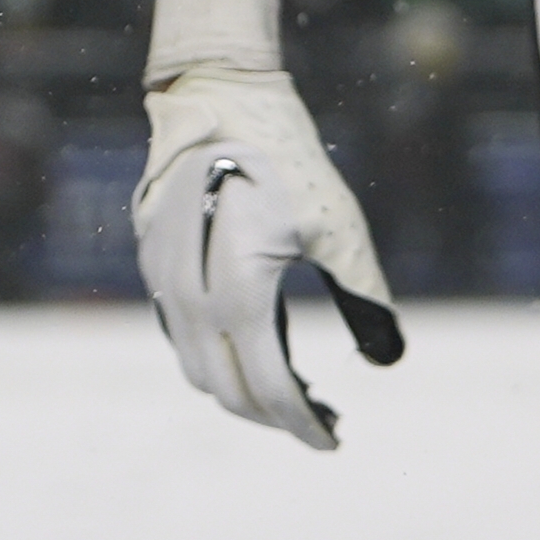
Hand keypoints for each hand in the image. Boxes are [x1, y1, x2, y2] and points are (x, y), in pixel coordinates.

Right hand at [137, 65, 403, 448]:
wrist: (220, 98)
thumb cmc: (290, 162)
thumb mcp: (342, 232)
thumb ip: (366, 298)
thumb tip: (388, 357)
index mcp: (238, 291)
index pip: (267, 388)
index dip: (302, 425)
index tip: (333, 440)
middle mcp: (189, 293)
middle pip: (226, 390)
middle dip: (274, 416)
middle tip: (322, 420)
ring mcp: (162, 278)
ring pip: (196, 367)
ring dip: (242, 390)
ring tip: (294, 392)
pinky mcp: (152, 262)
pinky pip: (181, 334)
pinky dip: (217, 356)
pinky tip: (258, 350)